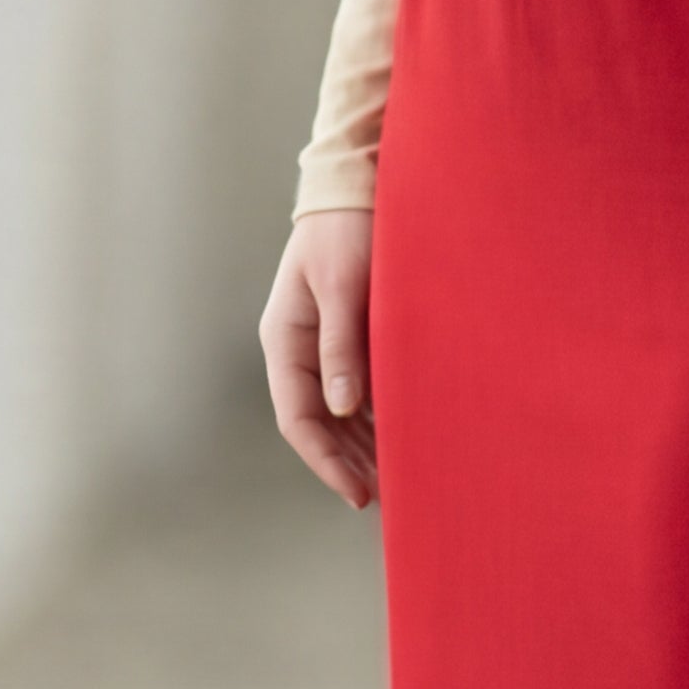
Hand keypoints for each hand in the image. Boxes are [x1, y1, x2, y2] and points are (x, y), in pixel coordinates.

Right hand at [260, 213, 378, 508]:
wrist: (360, 185)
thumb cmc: (350, 231)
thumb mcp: (342, 286)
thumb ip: (341, 346)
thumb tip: (341, 409)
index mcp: (284, 340)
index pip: (297, 418)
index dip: (326, 461)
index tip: (358, 493)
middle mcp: (300, 350)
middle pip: (318, 425)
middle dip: (348, 464)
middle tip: (387, 503)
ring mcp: (325, 346)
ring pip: (340, 414)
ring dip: (364, 448)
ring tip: (399, 484)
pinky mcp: (352, 339)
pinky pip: (360, 393)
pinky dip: (378, 421)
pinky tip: (404, 441)